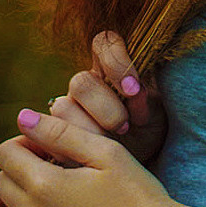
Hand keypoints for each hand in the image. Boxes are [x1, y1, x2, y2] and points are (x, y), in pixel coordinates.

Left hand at [0, 109, 180, 206]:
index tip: (49, 145)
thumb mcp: (106, 153)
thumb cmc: (140, 195)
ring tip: (15, 194)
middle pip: (1, 183)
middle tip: (49, 166)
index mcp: (48, 186)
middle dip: (17, 167)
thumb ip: (61, 133)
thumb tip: (22, 118)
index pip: (8, 153)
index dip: (25, 142)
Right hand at [49, 30, 167, 167]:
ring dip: (88, 130)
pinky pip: (49, 138)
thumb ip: (146, 101)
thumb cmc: (147, 131)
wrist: (135, 163)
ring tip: (109, 145)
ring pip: (62, 108)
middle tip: (124, 126)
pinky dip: (70, 150)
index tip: (132, 89)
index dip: (115, 61)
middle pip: (80, 82)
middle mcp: (85, 85)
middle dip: (105, 108)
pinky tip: (89, 158)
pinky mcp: (55, 135)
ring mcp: (67, 108)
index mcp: (110, 68)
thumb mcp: (156, 116)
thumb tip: (136, 91)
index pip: (104, 43)